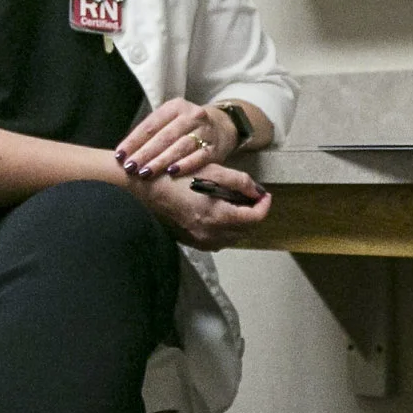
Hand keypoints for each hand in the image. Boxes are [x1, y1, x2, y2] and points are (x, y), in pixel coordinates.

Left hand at [116, 99, 232, 181]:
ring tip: (146, 172)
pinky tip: (172, 173)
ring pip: (180, 146)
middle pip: (164, 136)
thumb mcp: (169, 122)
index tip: (120, 156)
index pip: (150, 125)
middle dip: (145, 153)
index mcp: (175, 107)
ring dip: (161, 161)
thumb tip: (123, 154)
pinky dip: (185, 165)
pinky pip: (199, 157)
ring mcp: (205, 131)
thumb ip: (149, 134)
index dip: (133, 141)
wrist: (222, 127)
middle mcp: (191, 115)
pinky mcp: (214, 148)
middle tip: (130, 168)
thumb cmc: (186, 128)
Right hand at [137, 162, 269, 249]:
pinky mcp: (191, 242)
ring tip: (234, 204)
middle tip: (250, 197)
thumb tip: (258, 192)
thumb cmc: (177, 174)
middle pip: (246, 230)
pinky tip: (218, 214)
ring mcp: (200, 240)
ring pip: (232, 238)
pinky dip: (225, 230)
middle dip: (253, 214)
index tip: (265, 195)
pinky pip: (217, 241)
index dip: (264, 206)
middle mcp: (210, 233)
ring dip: (239, 223)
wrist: (146, 187)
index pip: (254, 218)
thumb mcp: (212, 171)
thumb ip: (239, 182)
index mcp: (217, 215)